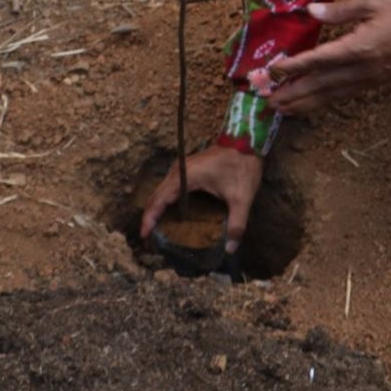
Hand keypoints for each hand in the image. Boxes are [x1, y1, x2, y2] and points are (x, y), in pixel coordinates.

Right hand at [138, 145, 263, 252]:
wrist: (246, 141)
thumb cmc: (242, 166)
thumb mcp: (241, 198)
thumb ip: (236, 224)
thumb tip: (231, 249)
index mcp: (185, 177)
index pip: (159, 200)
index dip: (149, 219)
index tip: (144, 236)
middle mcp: (178, 171)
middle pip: (156, 197)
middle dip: (150, 218)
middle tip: (149, 240)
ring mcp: (181, 169)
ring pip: (161, 192)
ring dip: (157, 210)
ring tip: (156, 230)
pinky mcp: (187, 169)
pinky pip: (169, 188)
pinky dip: (165, 202)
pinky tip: (170, 216)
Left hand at [262, 0, 390, 116]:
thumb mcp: (373, 1)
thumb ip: (340, 11)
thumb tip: (311, 11)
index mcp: (362, 46)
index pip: (320, 60)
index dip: (294, 66)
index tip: (272, 70)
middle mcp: (363, 68)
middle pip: (321, 84)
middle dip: (292, 93)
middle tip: (266, 100)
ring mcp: (370, 80)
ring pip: (330, 95)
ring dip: (303, 103)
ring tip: (280, 109)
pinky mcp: (375, 83)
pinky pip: (343, 96)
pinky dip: (322, 101)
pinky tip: (308, 104)